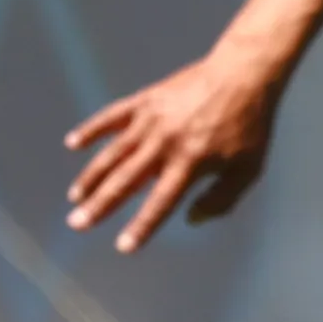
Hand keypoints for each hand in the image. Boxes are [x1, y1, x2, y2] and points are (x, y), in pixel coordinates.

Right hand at [63, 0, 322, 251]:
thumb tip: (191, 220)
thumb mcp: (249, 167)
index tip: (123, 247)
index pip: (161, 203)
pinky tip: (72, 143)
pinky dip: (91, 129)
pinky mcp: (145, 100)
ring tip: (76, 198)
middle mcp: (165, 143)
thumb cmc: (250, 125)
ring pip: (112, 153)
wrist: (244, 74)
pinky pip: (111, 116)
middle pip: (125, 181)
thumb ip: (222, 198)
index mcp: (191, 162)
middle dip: (100, 206)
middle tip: (76, 225)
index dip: (141, 226)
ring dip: (91, 177)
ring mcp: (151, 120)